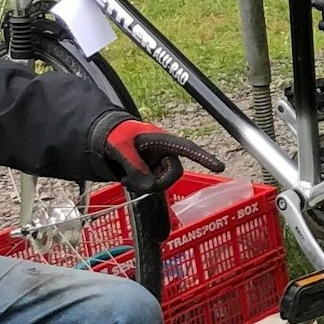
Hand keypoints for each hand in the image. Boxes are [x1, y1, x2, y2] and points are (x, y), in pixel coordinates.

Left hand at [98, 119, 225, 193]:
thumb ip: (134, 165)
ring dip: (144, 185)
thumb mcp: (120, 147)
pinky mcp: (151, 173)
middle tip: (130, 180)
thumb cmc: (114, 136)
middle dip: (156, 182)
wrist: (103, 138)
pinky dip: (141, 188)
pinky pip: (153, 187)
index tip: (220, 167)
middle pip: (174, 174)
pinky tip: (128, 180)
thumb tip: (149, 186)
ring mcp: (158, 164)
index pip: (186, 148)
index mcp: (162, 140)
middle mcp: (164, 153)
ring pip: (162, 183)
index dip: (203, 157)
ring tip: (125, 178)